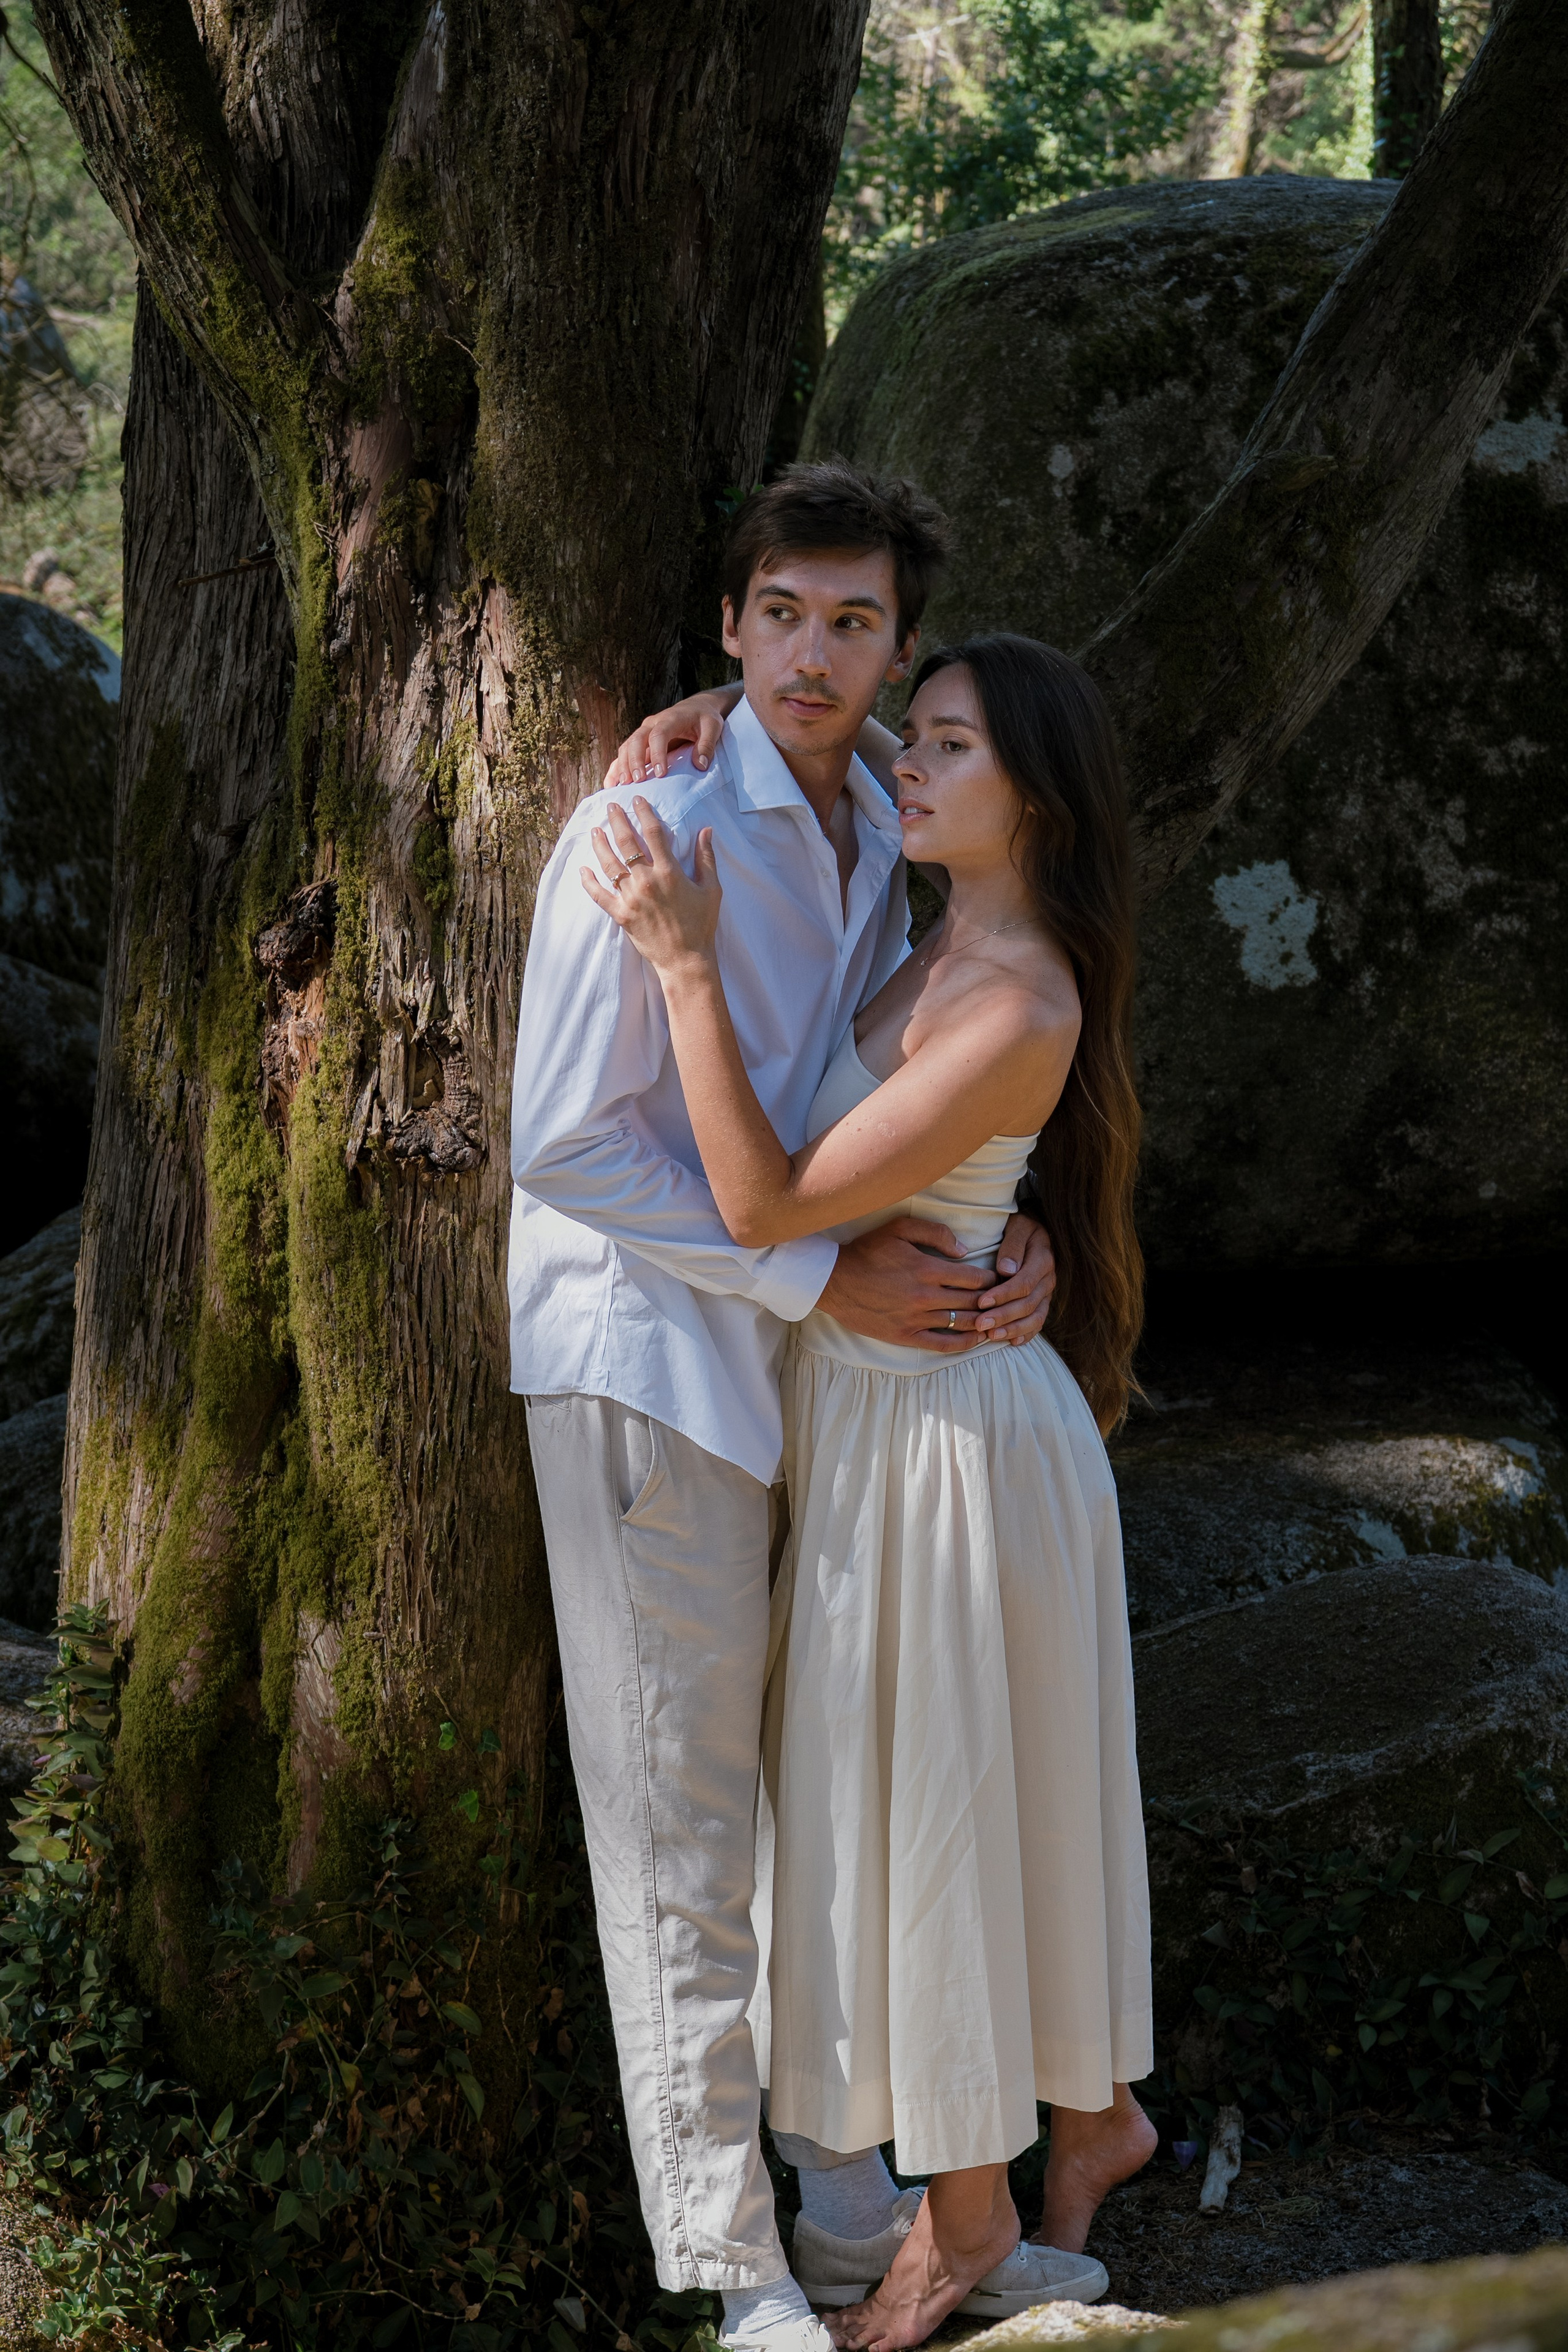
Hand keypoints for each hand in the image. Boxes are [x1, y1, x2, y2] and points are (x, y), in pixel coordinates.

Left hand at [580, 798, 721, 973]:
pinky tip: (583, 869)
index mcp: (669, 872)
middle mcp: (647, 881)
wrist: (685, 959)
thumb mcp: (711, 890)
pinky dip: (589, 881)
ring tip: (595, 830)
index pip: (653, 833)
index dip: (644, 813)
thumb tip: (706, 830)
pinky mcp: (621, 915)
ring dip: (600, 844)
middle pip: (626, 843)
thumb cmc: (701, 925)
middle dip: (617, 821)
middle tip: (611, 807)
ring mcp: (631, 898)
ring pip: (609, 864)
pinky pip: (599, 895)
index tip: (637, 800)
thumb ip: (706, 858)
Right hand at [602, 687, 738, 787]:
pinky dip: (616, 768)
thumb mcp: (712, 727)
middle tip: (637, 781)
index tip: (660, 774)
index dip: (657, 753)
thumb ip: (707, 745)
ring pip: (627, 747)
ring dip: (623, 765)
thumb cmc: (705, 718)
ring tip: (623, 785)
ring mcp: (644, 732)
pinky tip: (610, 784)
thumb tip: (700, 765)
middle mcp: (652, 724)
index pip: (659, 735)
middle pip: (637, 740)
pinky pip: (624, 754)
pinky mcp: (641, 742)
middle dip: (634, 761)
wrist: (696, 708)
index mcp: (670, 719)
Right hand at [816, 1217, 997, 1351]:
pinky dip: (963, 1343)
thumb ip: (935, 1234)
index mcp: (927, 1268)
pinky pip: (942, 1344)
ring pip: (961, 1323)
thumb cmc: (867, 1251)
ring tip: (998, 1319)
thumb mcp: (899, 1228)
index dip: (993, 1279)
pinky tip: (977, 1340)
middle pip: (972, 1301)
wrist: (834, 1280)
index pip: (974, 1277)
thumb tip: (965, 1250)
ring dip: (984, 1322)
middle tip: (1005, 1301)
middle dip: (993, 1302)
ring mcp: (915, 1318)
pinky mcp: (905, 1335)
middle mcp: (925, 1296)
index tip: (1001, 1279)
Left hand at [971, 1211, 1055, 1346]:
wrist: (1035, 1232)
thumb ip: (1013, 1245)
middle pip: (1028, 1304)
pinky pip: (1039, 1322)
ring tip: (992, 1336)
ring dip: (1013, 1329)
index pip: (1024, 1283)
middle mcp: (1048, 1279)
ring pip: (1035, 1317)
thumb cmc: (1021, 1227)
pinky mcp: (1043, 1302)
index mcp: (1043, 1260)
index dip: (1003, 1295)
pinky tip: (1012, 1342)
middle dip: (1003, 1316)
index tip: (981, 1302)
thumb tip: (1006, 1270)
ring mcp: (1047, 1293)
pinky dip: (1026, 1334)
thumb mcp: (1017, 1226)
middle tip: (980, 1325)